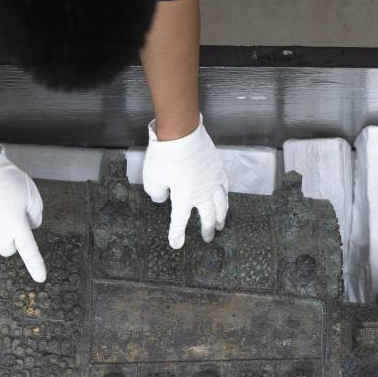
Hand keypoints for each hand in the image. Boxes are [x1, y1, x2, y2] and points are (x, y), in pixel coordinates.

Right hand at [0, 146, 46, 282]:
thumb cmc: (7, 179)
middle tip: (9, 223)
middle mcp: (0, 232)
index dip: (36, 265)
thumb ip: (35, 212)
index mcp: (18, 224)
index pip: (29, 250)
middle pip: (7, 250)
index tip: (41, 279)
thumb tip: (32, 226)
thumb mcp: (31, 192)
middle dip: (10, 242)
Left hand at [142, 114, 228, 248]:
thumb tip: (162, 198)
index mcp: (184, 197)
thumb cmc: (164, 155)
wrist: (181, 131)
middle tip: (208, 238)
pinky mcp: (218, 168)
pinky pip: (225, 187)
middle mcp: (202, 192)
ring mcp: (212, 180)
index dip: (178, 234)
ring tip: (221, 225)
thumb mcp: (152, 178)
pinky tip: (224, 199)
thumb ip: (156, 192)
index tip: (177, 245)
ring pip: (221, 204)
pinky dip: (225, 197)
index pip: (180, 221)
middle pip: (207, 216)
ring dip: (221, 216)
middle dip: (207, 229)